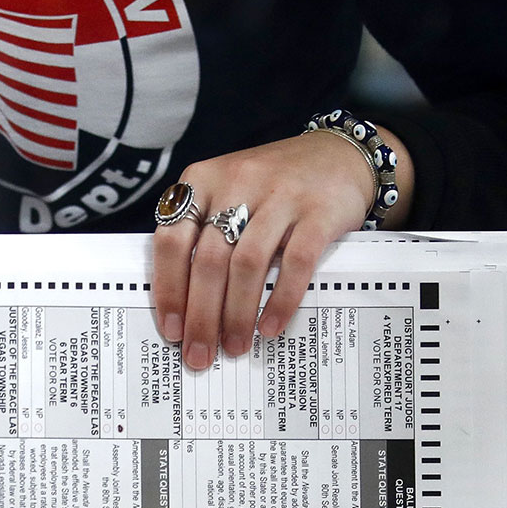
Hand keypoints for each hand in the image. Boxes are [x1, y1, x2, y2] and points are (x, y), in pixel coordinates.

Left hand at [152, 127, 412, 369]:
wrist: (338, 154)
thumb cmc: (273, 183)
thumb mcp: (227, 190)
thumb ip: (202, 231)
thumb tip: (184, 303)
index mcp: (202, 179)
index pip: (171, 240)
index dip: (168, 289)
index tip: (170, 328)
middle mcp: (237, 182)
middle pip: (208, 260)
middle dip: (201, 316)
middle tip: (200, 353)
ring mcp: (279, 195)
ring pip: (247, 264)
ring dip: (237, 314)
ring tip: (234, 345)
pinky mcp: (318, 211)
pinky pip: (295, 263)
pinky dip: (280, 299)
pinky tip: (270, 326)